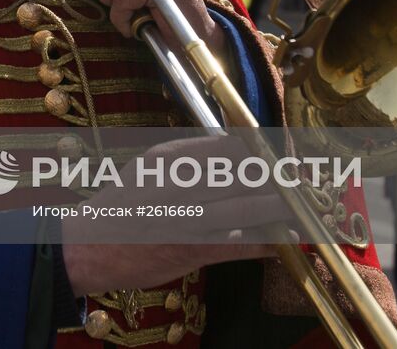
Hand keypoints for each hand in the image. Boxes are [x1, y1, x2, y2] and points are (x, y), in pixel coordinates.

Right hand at [60, 135, 291, 294]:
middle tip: (304, 174)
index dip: (261, 148)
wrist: (91, 245)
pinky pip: (241, 244)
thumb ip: (191, 155)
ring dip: (281, 205)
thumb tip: (233, 147)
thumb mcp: (152, 164)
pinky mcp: (194, 250)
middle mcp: (182, 184)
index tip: (282, 148)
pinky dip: (268, 241)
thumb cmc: (124, 202)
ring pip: (248, 207)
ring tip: (304, 201)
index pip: (228, 146)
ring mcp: (190, 219)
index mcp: (171, 158)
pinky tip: (289, 238)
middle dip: (278, 175)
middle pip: (243, 174)